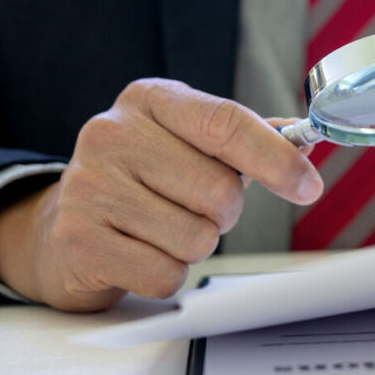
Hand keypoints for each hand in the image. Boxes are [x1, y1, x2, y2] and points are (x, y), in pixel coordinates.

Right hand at [0, 79, 322, 310]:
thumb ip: (249, 139)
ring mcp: (88, 186)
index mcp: (150, 100)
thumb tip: (305, 137)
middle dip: (224, 214)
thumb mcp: (190, 144)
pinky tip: (141, 254)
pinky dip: (166, 275)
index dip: (277, 159)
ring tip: (162, 230)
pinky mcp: (79, 240)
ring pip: (196, 237)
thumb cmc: (146, 182)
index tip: (309, 187)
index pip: (227, 123)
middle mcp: (111, 132)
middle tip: (195, 209)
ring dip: (195, 245)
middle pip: (219, 191)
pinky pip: (165, 274)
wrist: (66, 227)